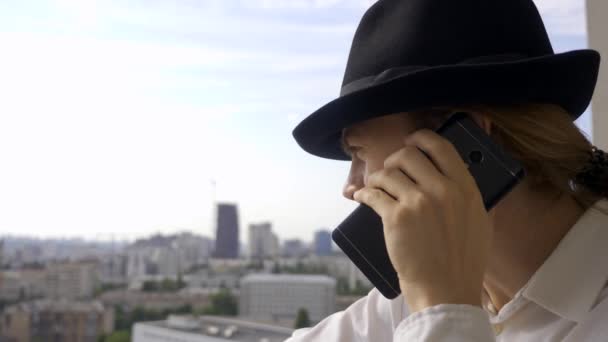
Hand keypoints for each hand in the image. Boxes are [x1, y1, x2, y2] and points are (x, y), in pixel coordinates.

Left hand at [353, 129, 493, 311]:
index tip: (411, 141)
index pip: (440, 146)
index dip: (421, 138)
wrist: (446, 292)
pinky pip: (372, 193)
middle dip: (394, 160)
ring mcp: (418, 202)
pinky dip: (363, 194)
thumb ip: (468, 196)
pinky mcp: (395, 218)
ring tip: (375, 187)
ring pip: (387, 172)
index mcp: (465, 188)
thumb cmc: (463, 262)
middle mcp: (442, 190)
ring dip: (377, 178)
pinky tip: (361, 197)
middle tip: (390, 172)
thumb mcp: (480, 222)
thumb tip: (458, 175)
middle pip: (409, 154)